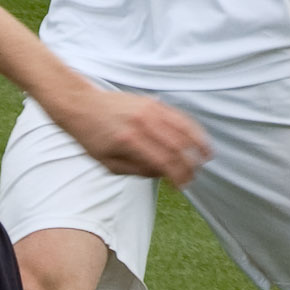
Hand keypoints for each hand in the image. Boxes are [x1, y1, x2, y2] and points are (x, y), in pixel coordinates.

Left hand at [66, 90, 211, 185]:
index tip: (183, 186)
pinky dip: (191, 128)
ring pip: (183, 128)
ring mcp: (148, 110)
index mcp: (129, 142)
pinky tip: (197, 138)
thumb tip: (162, 174)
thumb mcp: (108, 163)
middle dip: (189, 164)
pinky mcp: (152, 102)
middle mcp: (142, 124)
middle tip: (194, 176)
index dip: (177, 176)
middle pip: (177, 146)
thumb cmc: (92, 137)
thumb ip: (136, 170)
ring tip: (207, 157)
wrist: (82, 105)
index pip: (163, 162)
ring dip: (198, 144)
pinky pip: (177, 115)